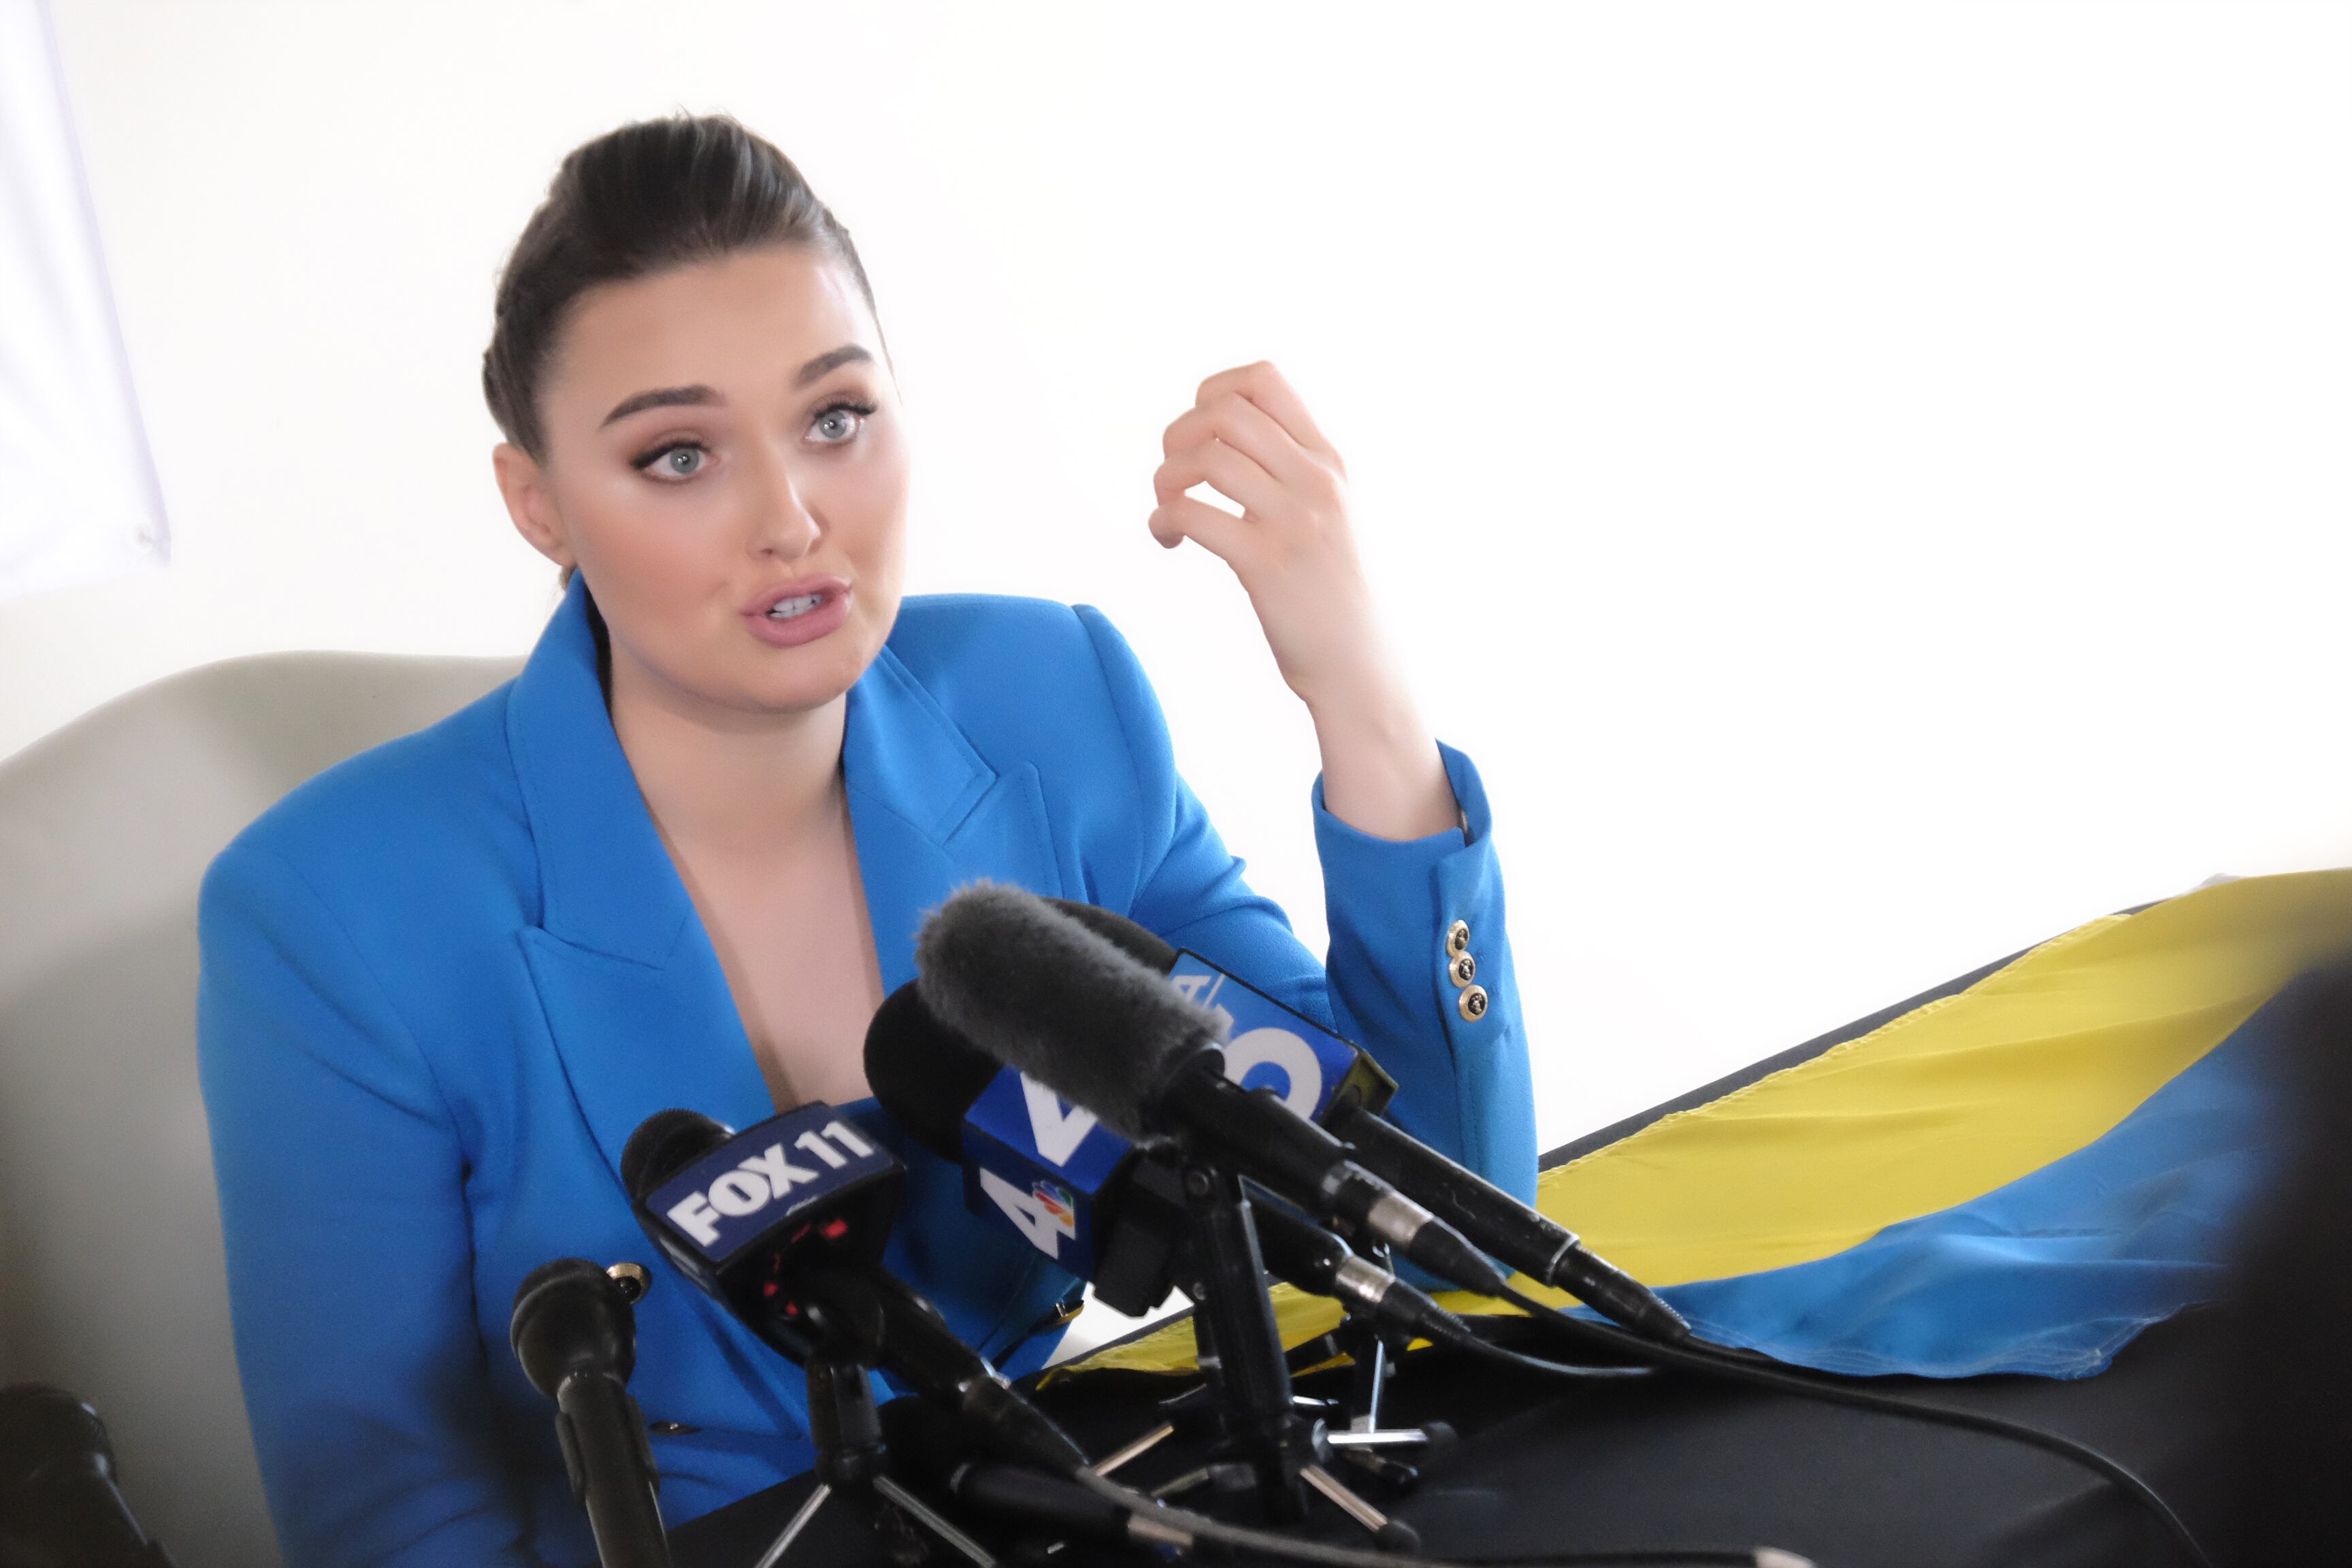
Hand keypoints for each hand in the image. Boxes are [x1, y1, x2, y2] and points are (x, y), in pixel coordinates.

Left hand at [1147, 361, 1377, 713]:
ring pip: (1206, 458)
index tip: (1200, 435)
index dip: (1212, 392)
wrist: (1359, 663)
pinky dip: (1162, 519)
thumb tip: (1226, 434)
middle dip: (1179, 434)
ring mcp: (1293, 519)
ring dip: (1165, 479)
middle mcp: (1316, 480)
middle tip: (1174, 476)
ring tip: (1168, 509)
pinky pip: (1192, 513)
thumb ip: (1292, 469)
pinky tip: (1168, 538)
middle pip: (1226, 411)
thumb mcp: (1328, 512)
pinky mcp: (1266, 562)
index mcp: (1328, 461)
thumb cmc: (1330, 590)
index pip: (1264, 379)